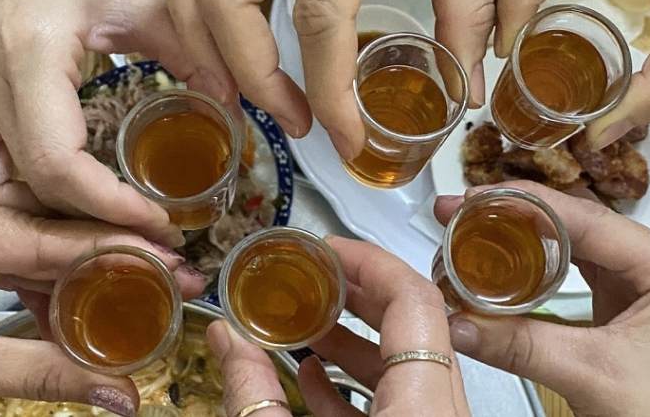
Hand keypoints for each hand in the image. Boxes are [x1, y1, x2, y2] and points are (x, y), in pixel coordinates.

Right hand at [0, 0, 227, 242]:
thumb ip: (194, 53)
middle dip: (66, 231)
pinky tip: (49, 202)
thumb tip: (242, 109)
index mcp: (31, 56)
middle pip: (8, 194)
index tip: (158, 224)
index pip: (57, 164)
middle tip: (129, 243)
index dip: (108, 207)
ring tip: (89, 230)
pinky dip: (0, 197)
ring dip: (23, 221)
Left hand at [0, 182, 205, 415]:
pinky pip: (10, 260)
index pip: (37, 233)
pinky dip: (50, 285)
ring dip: (85, 270)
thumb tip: (123, 393)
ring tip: (148, 284)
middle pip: (40, 230)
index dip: (109, 249)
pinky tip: (94, 297)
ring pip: (31, 243)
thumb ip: (47, 373)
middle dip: (107, 257)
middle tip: (172, 270)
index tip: (168, 258)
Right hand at [206, 237, 470, 415]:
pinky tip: (311, 378)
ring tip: (306, 323)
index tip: (327, 248)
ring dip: (356, 340)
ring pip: (409, 367)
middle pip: (416, 327)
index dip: (369, 262)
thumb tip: (228, 337)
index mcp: (421, 410)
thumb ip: (253, 392)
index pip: (415, 301)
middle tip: (314, 274)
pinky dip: (358, 385)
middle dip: (359, 294)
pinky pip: (401, 405)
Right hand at [434, 183, 649, 416]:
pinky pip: (579, 269)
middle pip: (578, 223)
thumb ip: (520, 346)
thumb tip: (457, 324)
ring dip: (526, 238)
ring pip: (576, 243)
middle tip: (463, 212)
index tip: (475, 197)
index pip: (586, 218)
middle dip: (518, 217)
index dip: (525, 205)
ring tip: (476, 229)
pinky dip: (539, 266)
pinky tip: (506, 261)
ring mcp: (647, 280)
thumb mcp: (592, 375)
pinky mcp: (630, 300)